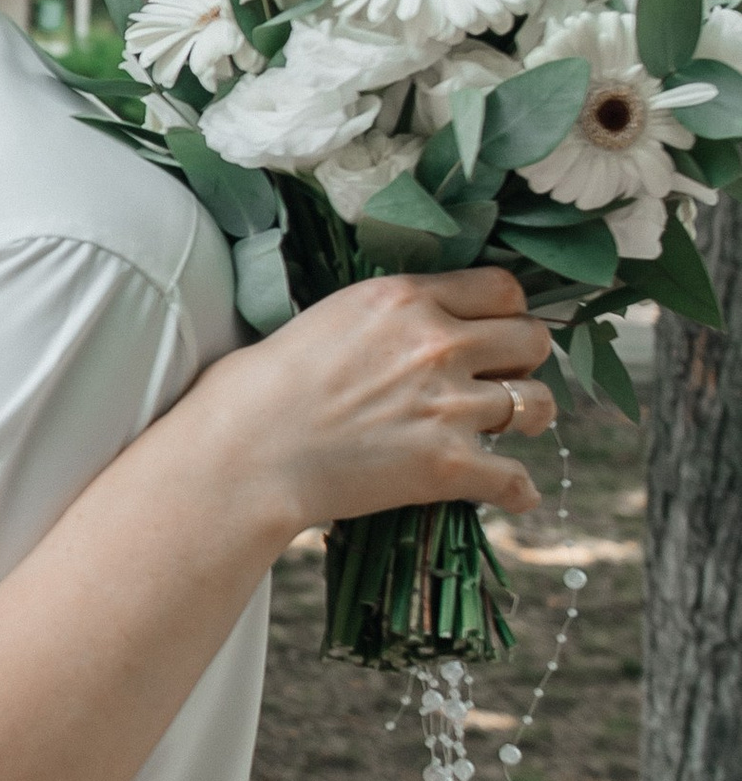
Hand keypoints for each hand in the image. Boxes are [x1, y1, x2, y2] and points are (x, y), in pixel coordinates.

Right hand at [214, 271, 556, 537]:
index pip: (502, 287)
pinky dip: (518, 490)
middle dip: (525, 359)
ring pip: (537, 405)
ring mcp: (449, 406)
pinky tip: (516, 493)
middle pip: (532, 340)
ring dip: (529, 418)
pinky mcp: (447, 466)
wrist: (243, 456)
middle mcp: (439, 344)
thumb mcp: (327, 317)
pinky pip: (514, 477)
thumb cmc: (258, 387)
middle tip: (507, 377)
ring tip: (515, 428)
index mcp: (406, 299)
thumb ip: (386, 314)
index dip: (507, 311)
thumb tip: (407, 323)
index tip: (496, 329)